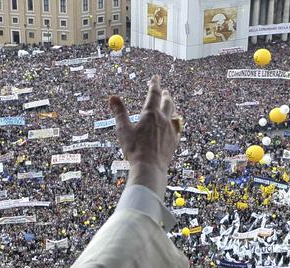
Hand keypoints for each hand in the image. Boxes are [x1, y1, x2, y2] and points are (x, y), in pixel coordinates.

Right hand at [109, 75, 180, 199]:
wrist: (149, 168)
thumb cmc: (134, 149)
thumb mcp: (123, 130)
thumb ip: (119, 112)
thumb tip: (112, 97)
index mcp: (150, 114)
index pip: (153, 94)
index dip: (154, 84)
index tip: (155, 77)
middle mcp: (163, 119)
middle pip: (167, 102)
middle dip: (165, 95)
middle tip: (164, 91)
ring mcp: (170, 130)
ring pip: (174, 114)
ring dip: (171, 107)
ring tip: (170, 105)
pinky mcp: (174, 141)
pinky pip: (177, 128)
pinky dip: (175, 123)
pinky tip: (175, 125)